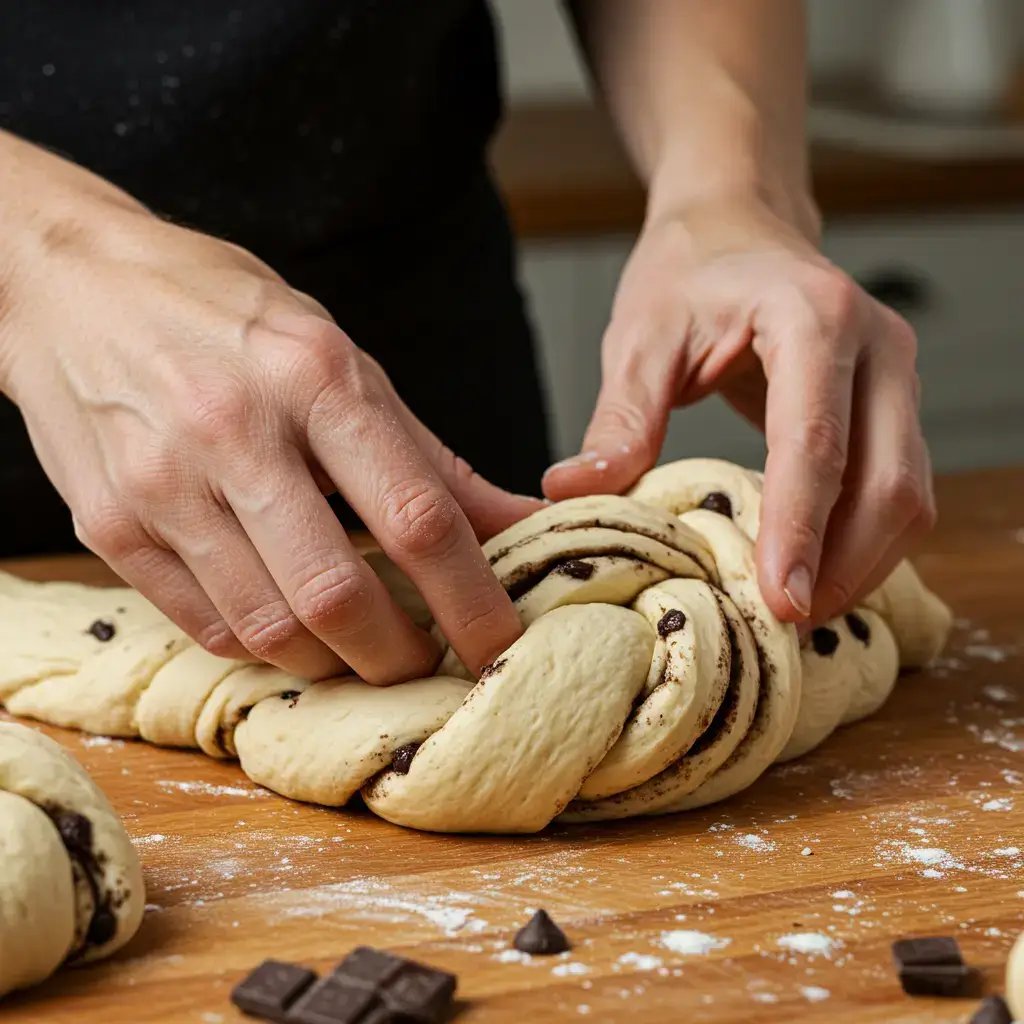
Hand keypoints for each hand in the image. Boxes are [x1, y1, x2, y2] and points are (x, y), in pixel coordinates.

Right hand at [0, 140, 540, 681]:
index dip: (472, 598)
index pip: (415, 516)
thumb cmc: (230, 321)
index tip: (500, 643)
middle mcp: (235, 431)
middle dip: (399, 655)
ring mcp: (162, 483)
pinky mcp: (109, 525)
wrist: (75, 287)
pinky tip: (289, 623)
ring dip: (333, 663)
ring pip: (269, 628)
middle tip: (425, 660)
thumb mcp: (343, 361)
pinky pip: (207, 625)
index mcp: (315, 378)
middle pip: (337, 595)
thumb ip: (432, 459)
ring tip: (359, 648)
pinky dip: (267, 645)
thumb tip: (522, 521)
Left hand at [543, 200, 936, 625]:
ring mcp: (897, 374)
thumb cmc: (689, 272)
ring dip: (862, 563)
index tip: (778, 601)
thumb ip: (620, 417)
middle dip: (843, 565)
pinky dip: (865, 540)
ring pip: (910, 494)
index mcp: (812, 316)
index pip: (815, 443)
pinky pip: (899, 487)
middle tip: (784, 623)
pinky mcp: (894, 401)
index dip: (800, 530)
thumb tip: (572, 490)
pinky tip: (818, 570)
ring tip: (799, 611)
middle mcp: (876, 345)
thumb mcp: (640, 337)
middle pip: (889, 481)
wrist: (738, 225)